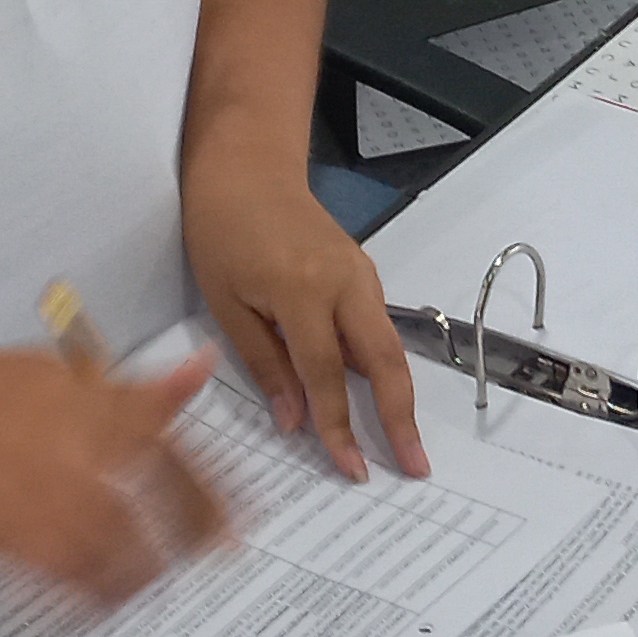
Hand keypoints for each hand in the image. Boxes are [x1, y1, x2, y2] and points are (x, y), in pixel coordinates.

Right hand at [0, 348, 230, 600]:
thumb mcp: (60, 372)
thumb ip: (135, 386)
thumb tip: (201, 369)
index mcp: (90, 403)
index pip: (171, 445)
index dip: (214, 486)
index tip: (243, 515)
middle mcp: (72, 447)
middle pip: (153, 501)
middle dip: (192, 533)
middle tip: (216, 555)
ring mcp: (38, 492)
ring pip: (113, 548)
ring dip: (141, 571)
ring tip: (151, 580)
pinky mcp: (6, 532)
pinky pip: (62, 577)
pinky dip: (86, 595)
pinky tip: (98, 603)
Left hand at [185, 165, 425, 479]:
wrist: (246, 169)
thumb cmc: (221, 232)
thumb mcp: (227, 303)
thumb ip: (265, 364)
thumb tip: (294, 422)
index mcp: (302, 291)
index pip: (327, 375)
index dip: (339, 426)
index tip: (352, 468)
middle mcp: (344, 283)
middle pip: (385, 362)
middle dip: (402, 418)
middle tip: (416, 465)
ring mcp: (361, 275)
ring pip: (391, 346)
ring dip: (402, 396)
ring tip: (407, 442)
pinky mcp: (363, 273)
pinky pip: (379, 328)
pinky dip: (385, 367)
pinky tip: (382, 400)